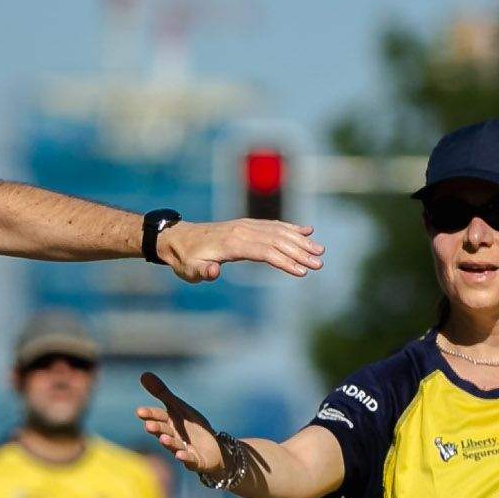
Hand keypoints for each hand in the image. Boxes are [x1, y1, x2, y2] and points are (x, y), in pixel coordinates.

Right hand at [135, 372, 223, 476]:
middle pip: (165, 431)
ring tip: (163, 439)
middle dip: (157, 429)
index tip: (140, 412)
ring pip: (175, 445)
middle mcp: (174, 437)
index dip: (150, 414)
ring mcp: (184, 449)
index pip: (158, 416)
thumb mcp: (179, 407)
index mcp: (170, 423)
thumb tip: (143, 374)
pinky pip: (190, 460)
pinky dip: (185, 458)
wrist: (213, 447)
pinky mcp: (195, 461)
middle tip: (149, 426)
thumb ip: (162, 393)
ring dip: (169, 443)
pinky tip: (179, 456)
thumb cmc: (191, 426)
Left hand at [157, 218, 323, 283]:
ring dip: (300, 240)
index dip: (284, 261)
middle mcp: (242, 231)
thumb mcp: (190, 270)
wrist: (178, 239)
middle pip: (276, 241)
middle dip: (299, 252)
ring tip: (320, 250)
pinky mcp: (247, 225)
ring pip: (278, 231)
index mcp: (232, 244)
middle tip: (319, 263)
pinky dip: (290, 228)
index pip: (265, 252)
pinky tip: (306, 231)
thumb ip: (203, 272)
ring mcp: (246, 226)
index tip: (302, 272)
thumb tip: (213, 272)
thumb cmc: (186, 259)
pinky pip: (272, 225)